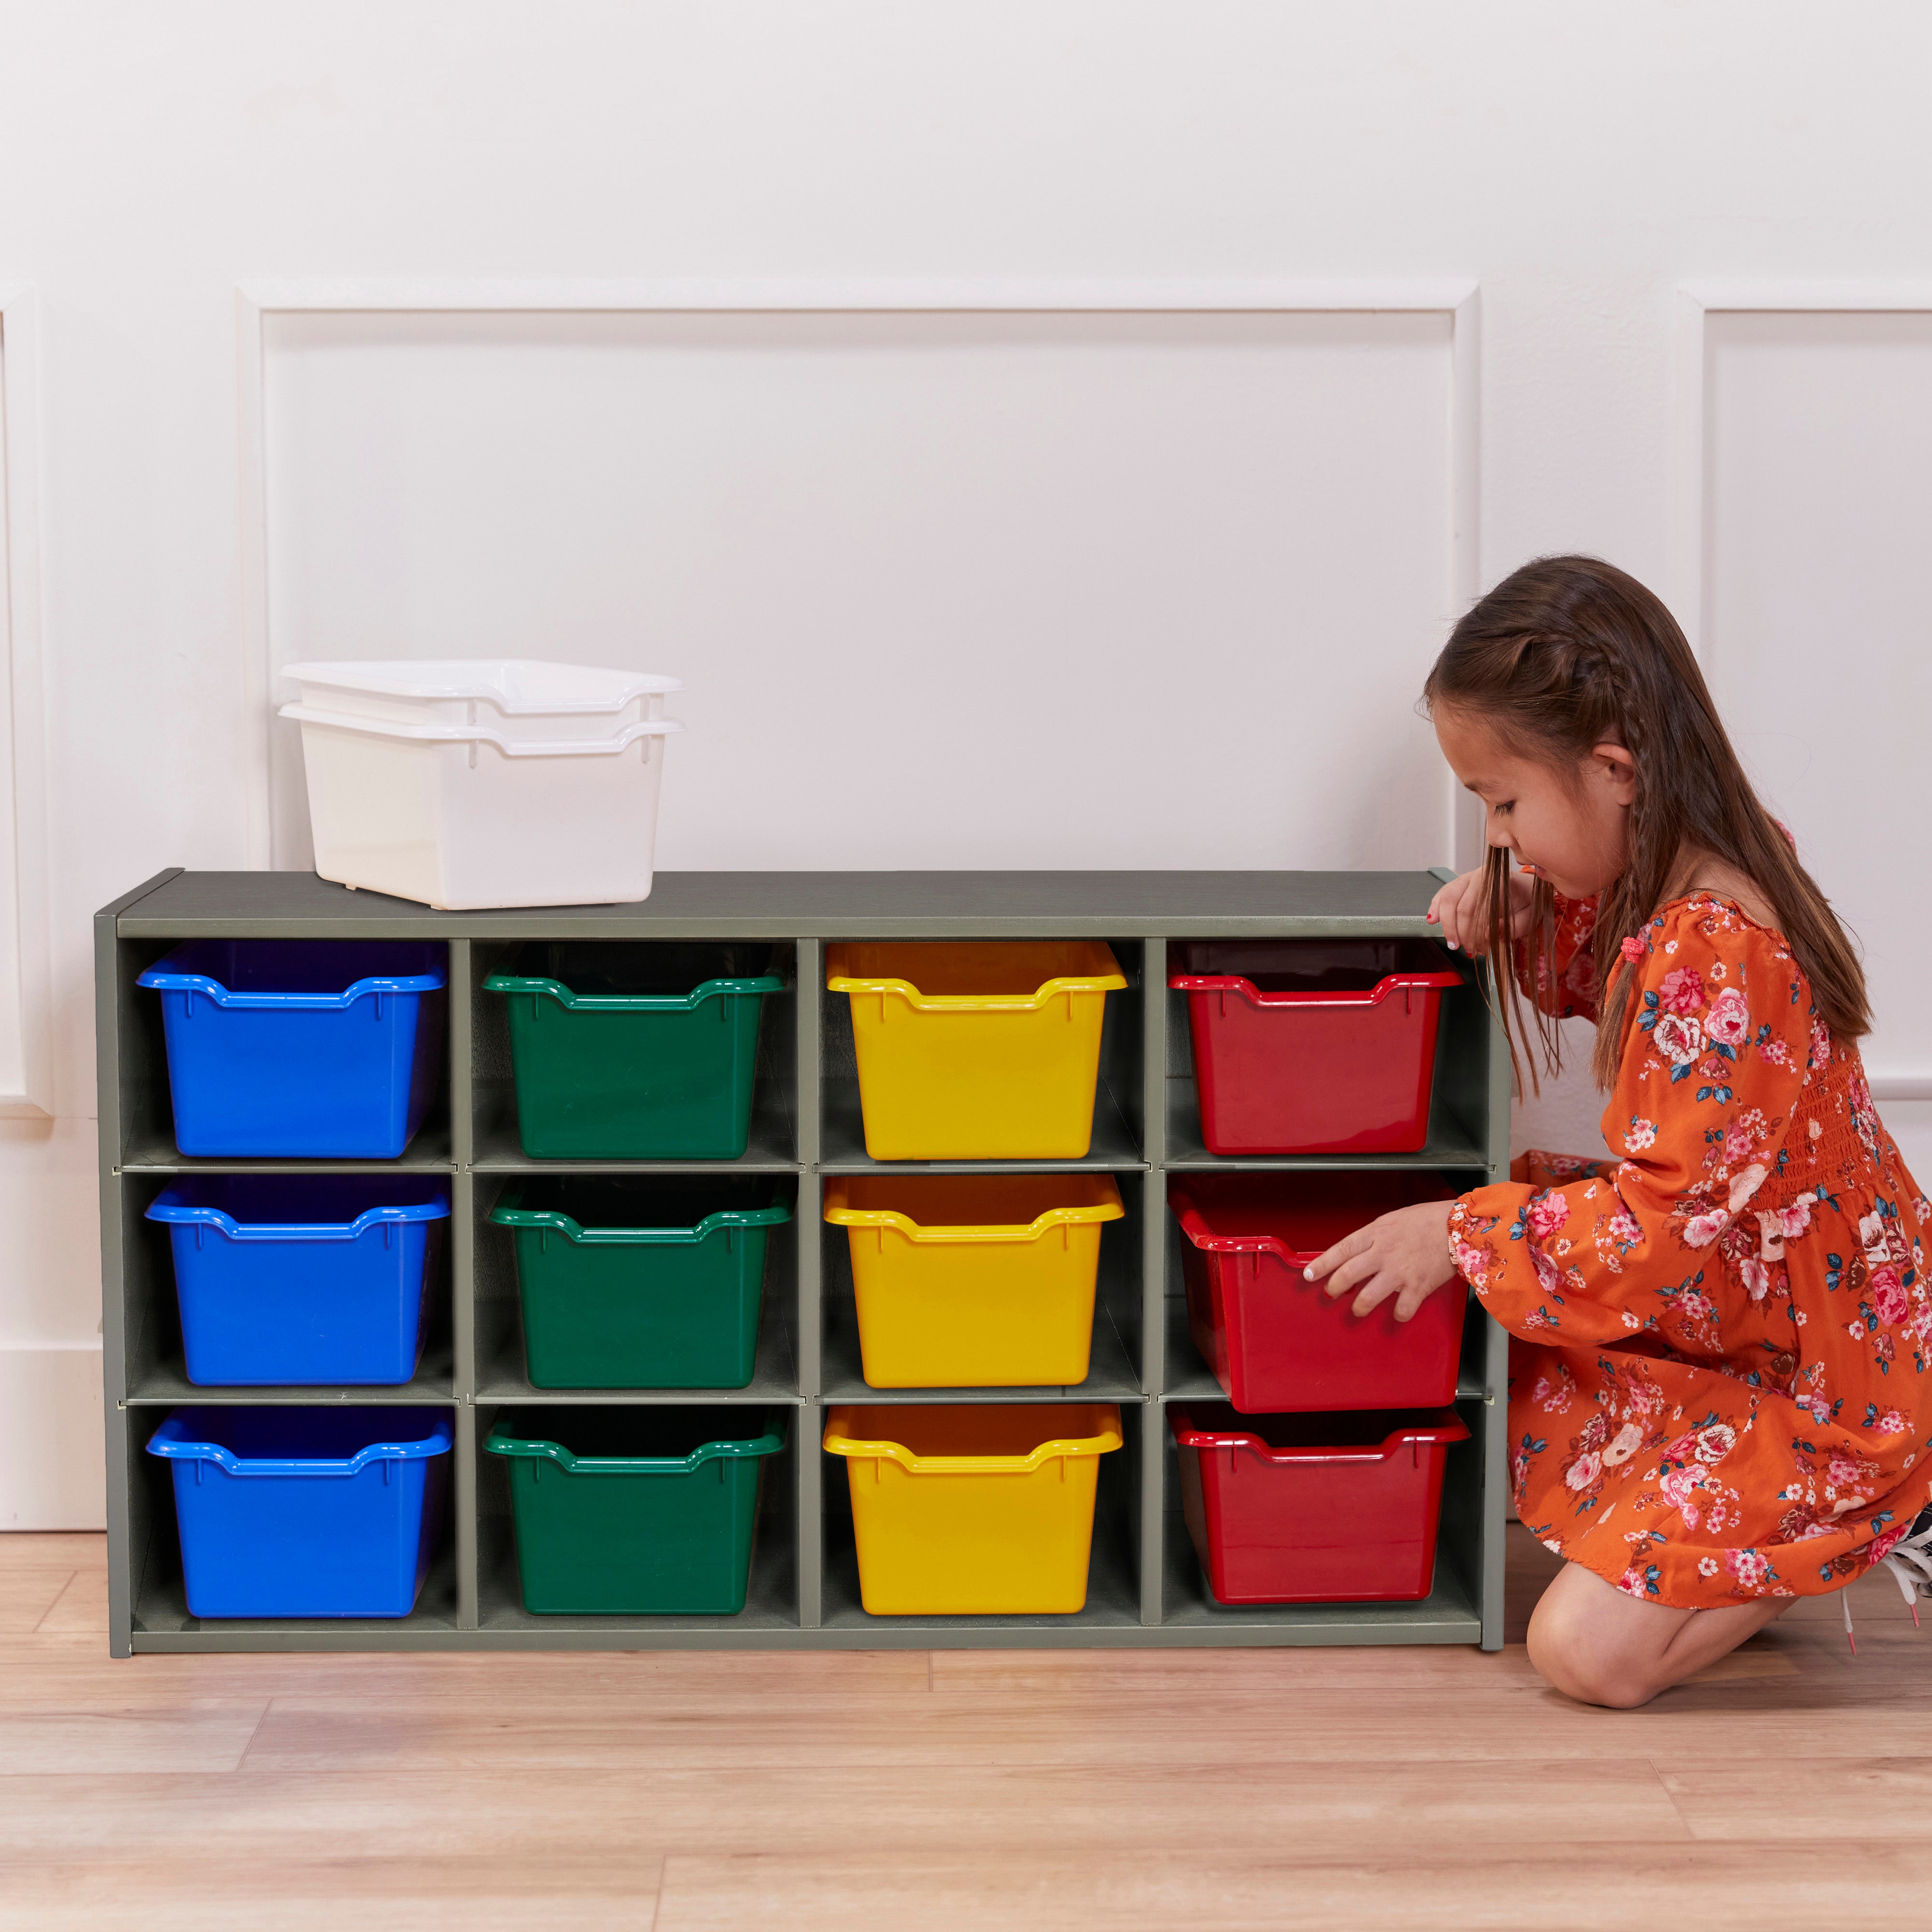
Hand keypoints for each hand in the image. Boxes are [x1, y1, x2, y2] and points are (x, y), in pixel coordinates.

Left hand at [1304, 1200, 1457, 1321]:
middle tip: (1330, 1293)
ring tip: (1358, 1309)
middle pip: (1347, 1275)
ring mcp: (1399, 1272)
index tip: (1309, 1275)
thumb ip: (1373, 1237)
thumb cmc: (1426, 1221)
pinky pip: (1401, 1309)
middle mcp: (1383, 1254)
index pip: (1340, 1250)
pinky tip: (1397, 1312)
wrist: (1458, 1226)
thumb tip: (1356, 1253)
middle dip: (1334, 1288)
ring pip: (1367, 1297)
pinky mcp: (1418, 1287)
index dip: (1321, 1265)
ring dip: (1358, 1307)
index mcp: (1375, 1234)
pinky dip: (1397, 1315)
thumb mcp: (1391, 1221)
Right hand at [1426, 864, 1534, 954]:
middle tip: (1465, 949)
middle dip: (1457, 930)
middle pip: (1457, 903)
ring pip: (1446, 898)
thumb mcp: (1530, 917)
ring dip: (1445, 923)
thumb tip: (1487, 934)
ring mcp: (1466, 879)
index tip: (1481, 949)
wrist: (1527, 889)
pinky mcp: (1459, 885)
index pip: (1478, 908)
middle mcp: (1479, 876)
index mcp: (1497, 880)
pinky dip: (1435, 908)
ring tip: (1452, 943)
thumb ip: (1513, 927)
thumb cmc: (1528, 902)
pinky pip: (1442, 895)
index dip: (1476, 932)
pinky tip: (1432, 921)